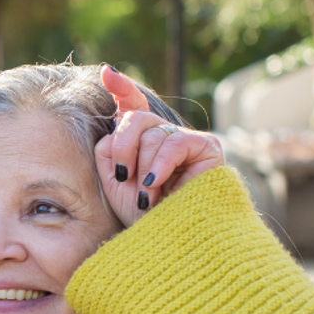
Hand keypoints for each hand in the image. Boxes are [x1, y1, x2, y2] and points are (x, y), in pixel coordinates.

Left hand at [95, 65, 224, 226]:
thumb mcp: (114, 179)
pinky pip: (174, 142)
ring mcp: (186, 139)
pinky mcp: (207, 147)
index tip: (106, 73)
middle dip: (123, 147)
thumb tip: (119, 116)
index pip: (133, 106)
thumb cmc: (141, 215)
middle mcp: (164, 136)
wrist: (168, 240)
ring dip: (142, 167)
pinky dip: (160, 164)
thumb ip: (110, 147)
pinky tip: (156, 184)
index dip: (122, 88)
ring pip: (152, 132)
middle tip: (124, 177)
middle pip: (135, 117)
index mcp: (141, 142)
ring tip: (147, 195)